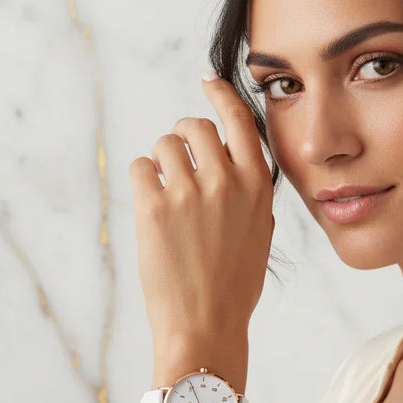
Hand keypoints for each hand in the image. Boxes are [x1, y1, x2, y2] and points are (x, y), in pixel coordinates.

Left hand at [128, 72, 274, 368]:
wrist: (207, 322)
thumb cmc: (236, 282)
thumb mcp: (261, 230)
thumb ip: (248, 191)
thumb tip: (227, 159)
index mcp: (256, 185)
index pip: (239, 119)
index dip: (221, 94)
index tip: (207, 80)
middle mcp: (226, 181)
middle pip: (195, 127)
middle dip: (183, 134)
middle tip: (180, 153)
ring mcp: (189, 193)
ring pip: (164, 145)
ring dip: (162, 160)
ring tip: (167, 190)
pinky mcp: (154, 208)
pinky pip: (140, 167)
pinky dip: (144, 179)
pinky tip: (153, 203)